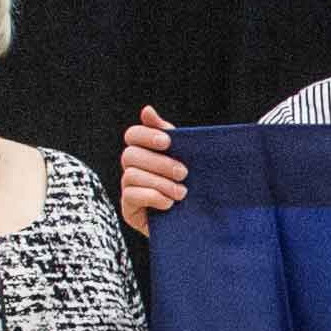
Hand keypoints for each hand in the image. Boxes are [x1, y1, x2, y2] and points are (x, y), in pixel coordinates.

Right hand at [118, 105, 185, 236]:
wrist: (202, 221)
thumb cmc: (196, 185)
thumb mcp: (189, 159)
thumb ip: (170, 135)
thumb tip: (147, 109)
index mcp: (146, 151)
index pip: (133, 135)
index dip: (146, 135)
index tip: (167, 142)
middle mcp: (133, 168)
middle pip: (131, 155)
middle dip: (160, 163)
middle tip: (184, 173)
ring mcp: (128, 188)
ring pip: (132, 175)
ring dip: (160, 183)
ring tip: (182, 193)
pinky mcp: (129, 209)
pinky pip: (131, 196)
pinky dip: (152, 197)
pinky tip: (169, 203)